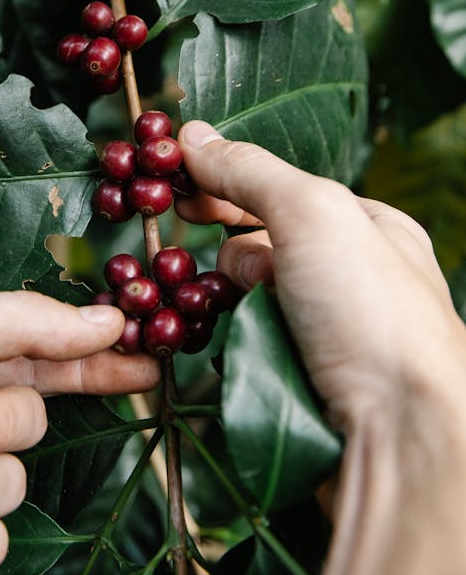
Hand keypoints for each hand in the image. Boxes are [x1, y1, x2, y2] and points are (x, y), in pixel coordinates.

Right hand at [177, 121, 465, 574]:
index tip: (173, 182)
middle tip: (190, 253)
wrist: (400, 439)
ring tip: (249, 315)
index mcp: (367, 227)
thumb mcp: (312, 213)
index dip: (225, 180)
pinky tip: (237, 349)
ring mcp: (326, 333)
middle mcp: (350, 277)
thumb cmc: (371, 313)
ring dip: (230, 301)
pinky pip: (246, 345)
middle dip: (229, 250)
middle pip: (259, 244)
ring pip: (247, 298)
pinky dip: (232, 342)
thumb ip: (249, 171)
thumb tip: (192, 134)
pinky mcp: (300, 379)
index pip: (280, 189)